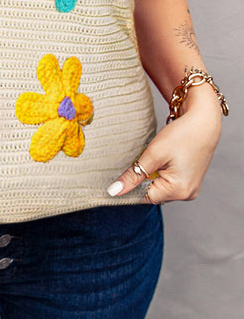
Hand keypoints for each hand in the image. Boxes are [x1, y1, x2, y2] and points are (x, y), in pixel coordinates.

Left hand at [107, 88, 221, 203]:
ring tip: (158, 156)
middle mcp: (187, 194)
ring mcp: (190, 189)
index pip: (144, 196)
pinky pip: (169, 181)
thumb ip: (133, 175)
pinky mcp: (190, 181)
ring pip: (160, 186)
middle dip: (143, 178)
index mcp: (179, 191)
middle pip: (152, 192)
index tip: (122, 172)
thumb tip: (114, 192)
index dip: (131, 185)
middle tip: (144, 158)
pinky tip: (165, 158)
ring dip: (153, 174)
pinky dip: (161, 172)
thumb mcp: (153, 154)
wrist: (204, 121)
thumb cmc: (182, 134)